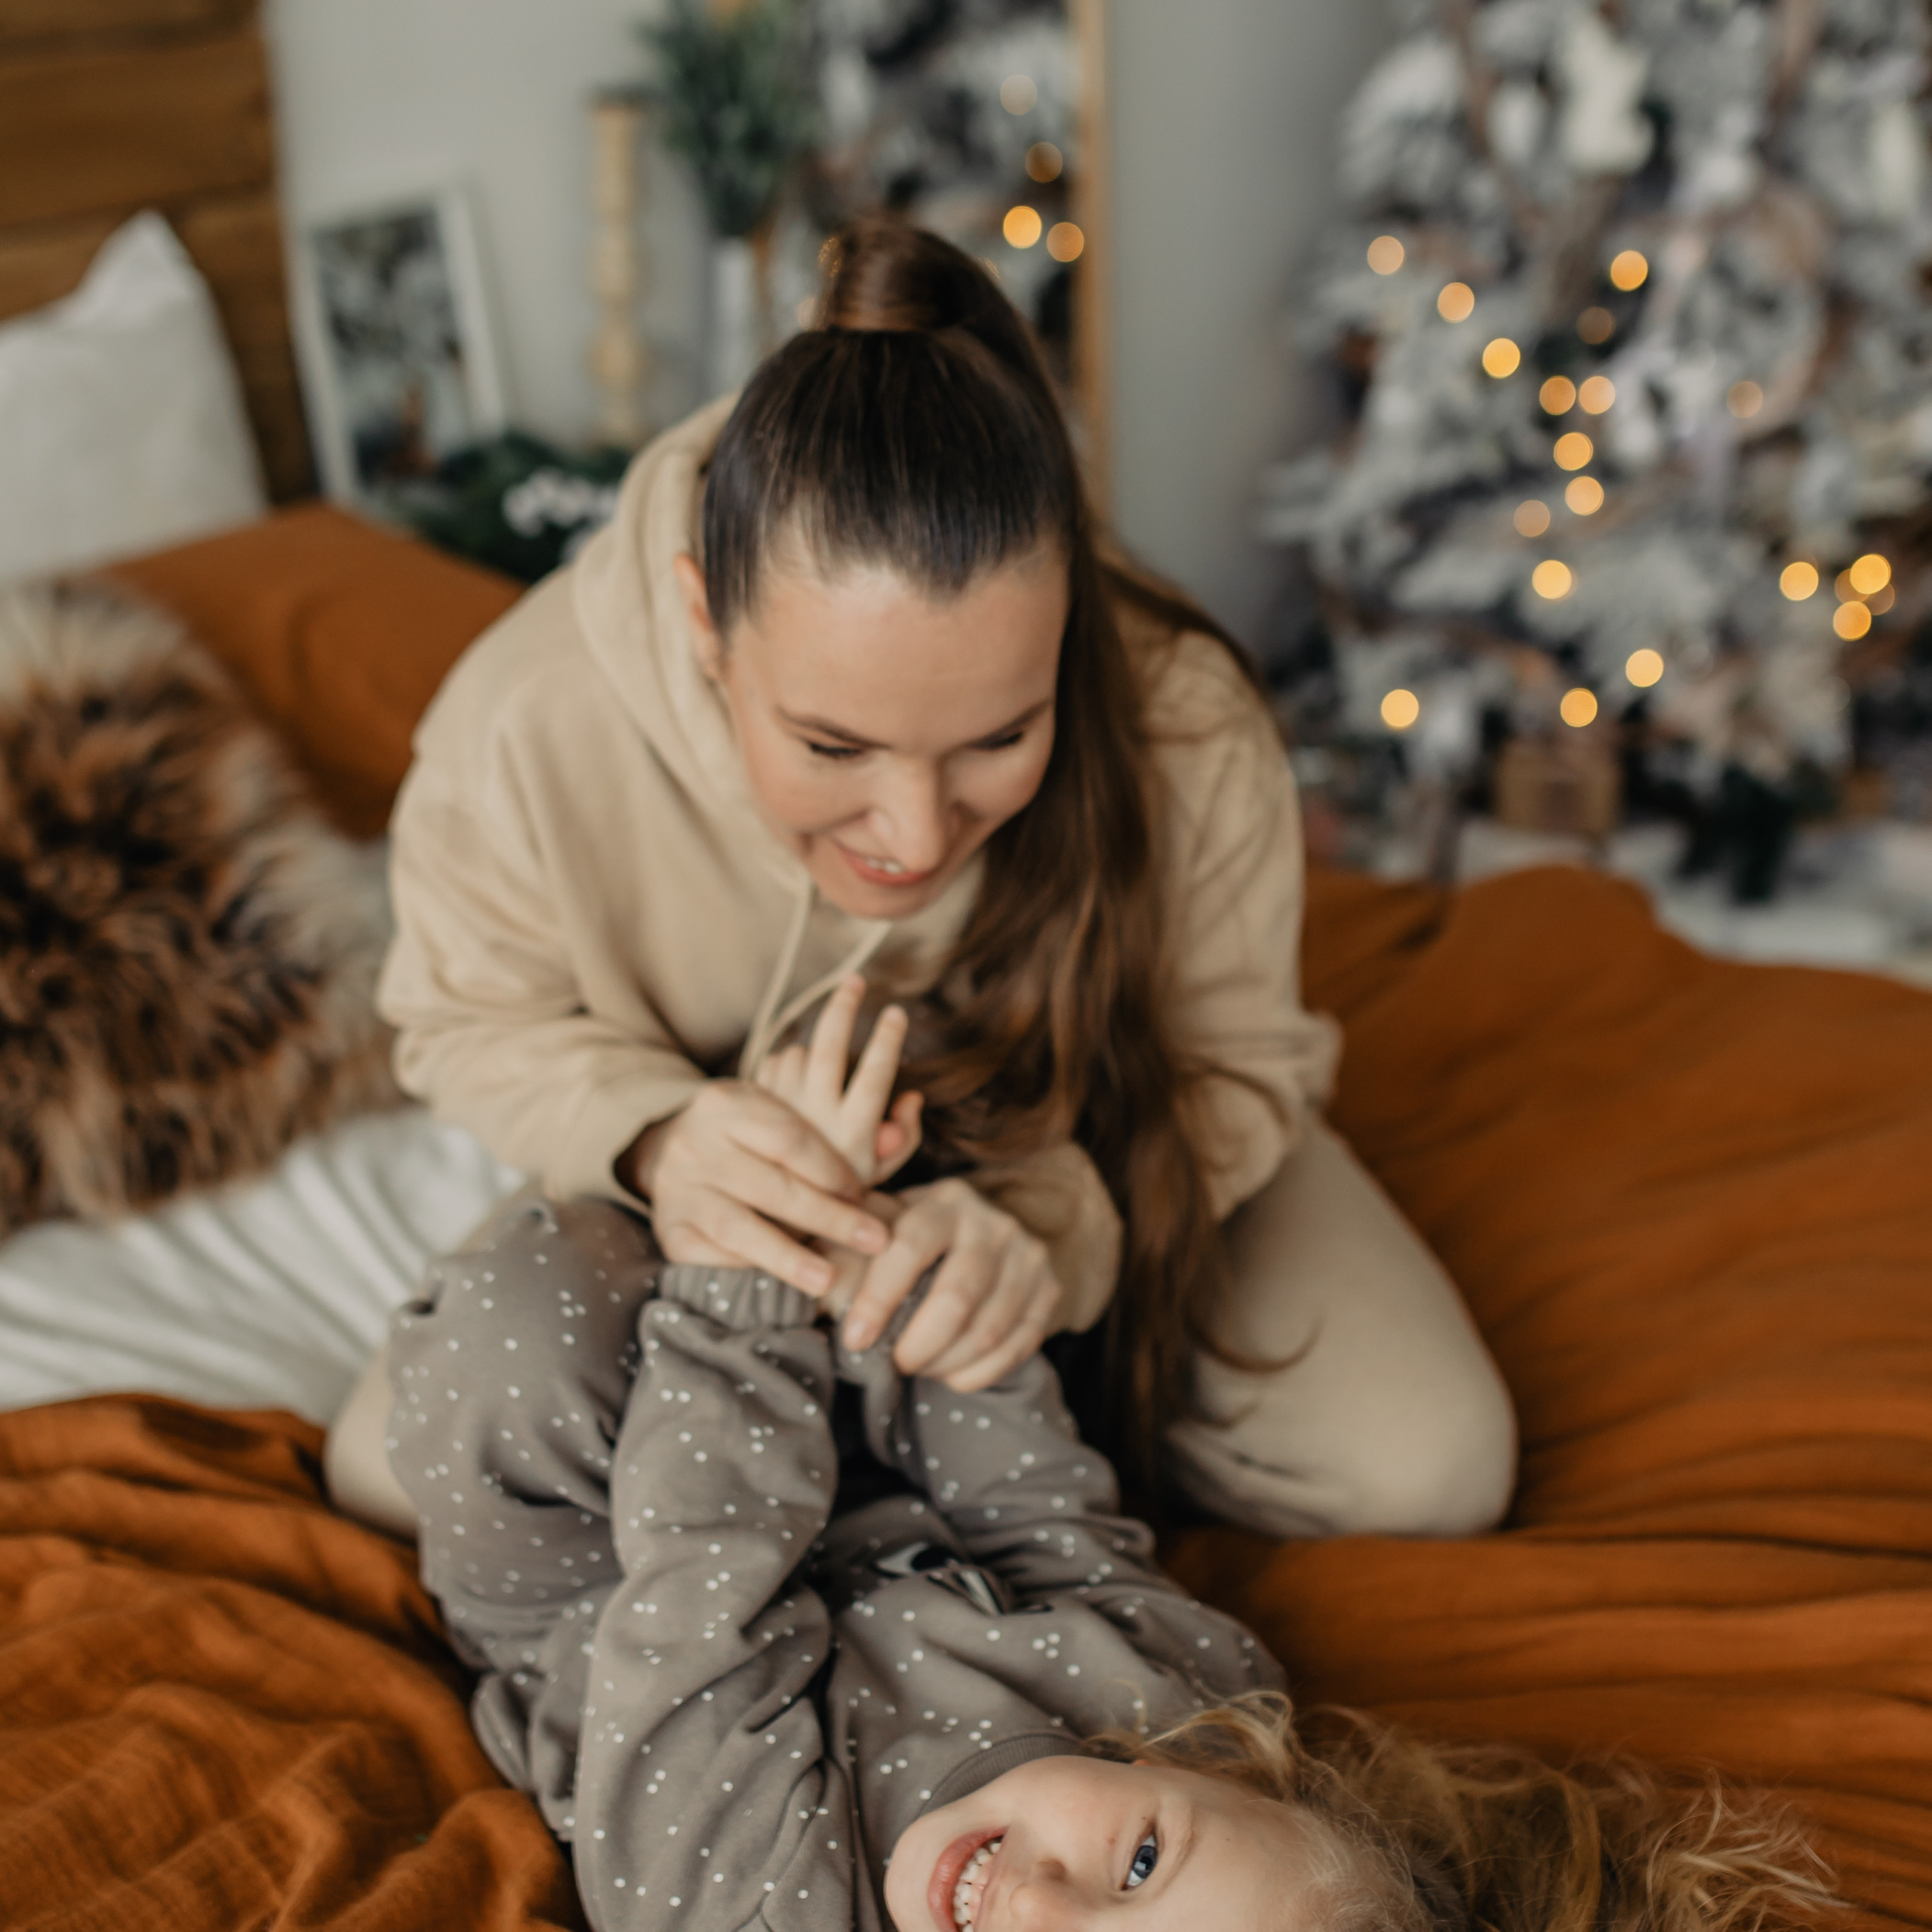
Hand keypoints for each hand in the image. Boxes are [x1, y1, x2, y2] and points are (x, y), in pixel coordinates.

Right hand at [624, 1081, 890, 1294]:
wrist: (674, 1151)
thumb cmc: (753, 1139)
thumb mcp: (787, 1119)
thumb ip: (848, 1130)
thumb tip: (896, 1135)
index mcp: (727, 1104)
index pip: (787, 1138)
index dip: (830, 1168)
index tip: (863, 1193)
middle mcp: (694, 1144)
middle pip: (770, 1187)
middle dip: (828, 1218)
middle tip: (874, 1241)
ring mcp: (677, 1190)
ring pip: (738, 1228)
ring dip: (788, 1257)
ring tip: (827, 1280)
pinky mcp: (668, 1232)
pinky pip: (712, 1258)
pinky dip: (749, 1272)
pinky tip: (782, 1286)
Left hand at [754, 975, 923, 1184]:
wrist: (772, 1220)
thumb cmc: (837, 1196)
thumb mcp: (881, 1175)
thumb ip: (903, 1138)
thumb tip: (912, 1097)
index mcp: (852, 1133)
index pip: (874, 1073)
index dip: (887, 1038)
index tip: (896, 1012)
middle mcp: (815, 1117)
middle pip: (829, 1046)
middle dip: (845, 1007)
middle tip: (856, 981)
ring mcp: (782, 1110)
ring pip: (798, 1052)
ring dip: (814, 1043)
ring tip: (828, 1046)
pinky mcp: (757, 1109)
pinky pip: (773, 1064)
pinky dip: (788, 1059)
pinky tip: (799, 1069)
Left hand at [841, 1178, 1057, 1389]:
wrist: (995, 1234)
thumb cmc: (920, 1237)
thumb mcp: (886, 1223)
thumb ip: (850, 1241)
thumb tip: (811, 1274)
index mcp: (945, 1201)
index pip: (909, 1247)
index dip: (879, 1297)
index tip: (853, 1338)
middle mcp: (994, 1223)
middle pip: (956, 1298)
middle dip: (917, 1344)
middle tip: (892, 1363)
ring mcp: (1028, 1258)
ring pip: (986, 1330)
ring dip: (944, 1363)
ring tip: (918, 1366)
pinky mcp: (1048, 1292)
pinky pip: (1015, 1348)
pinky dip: (977, 1372)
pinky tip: (952, 1375)